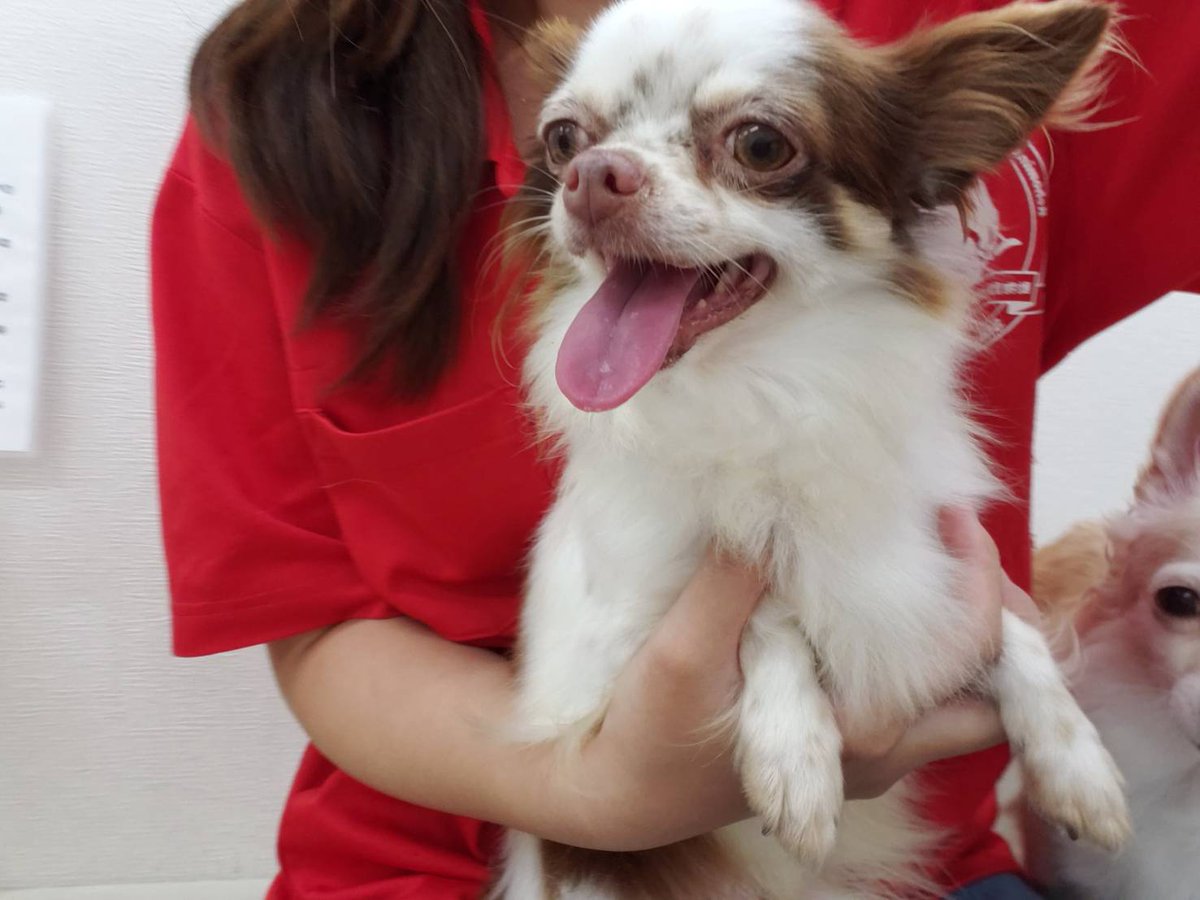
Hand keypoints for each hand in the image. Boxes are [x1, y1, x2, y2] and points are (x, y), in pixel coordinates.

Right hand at [549, 507, 1036, 849]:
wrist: (624, 796)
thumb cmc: (650, 731)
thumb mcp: (680, 650)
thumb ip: (731, 584)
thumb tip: (774, 504)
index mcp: (860, 730)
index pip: (969, 657)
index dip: (978, 581)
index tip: (949, 515)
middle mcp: (882, 755)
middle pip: (994, 692)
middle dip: (996, 614)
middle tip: (955, 541)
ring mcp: (870, 761)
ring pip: (963, 705)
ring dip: (963, 636)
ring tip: (929, 562)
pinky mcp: (850, 756)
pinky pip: (923, 708)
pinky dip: (927, 655)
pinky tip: (886, 608)